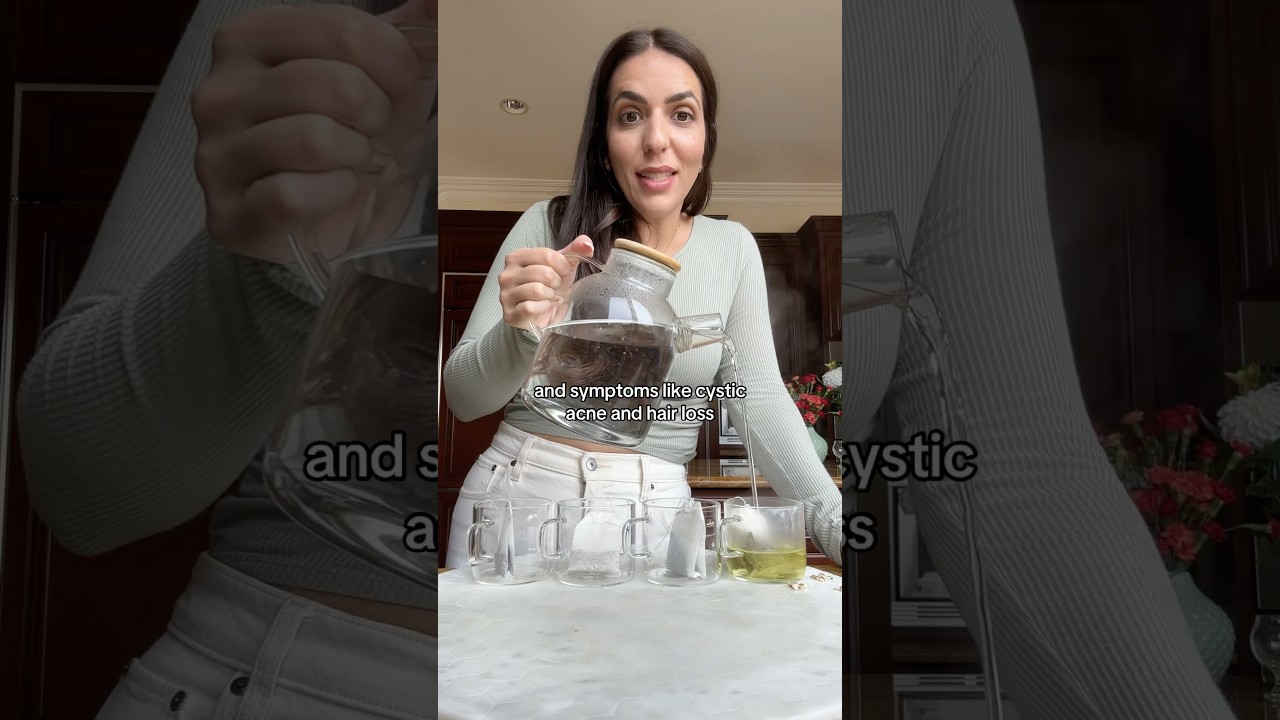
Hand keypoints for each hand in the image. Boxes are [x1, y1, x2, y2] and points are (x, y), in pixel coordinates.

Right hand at [192, 2, 433, 263]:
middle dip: (375, 114)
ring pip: (314, 139)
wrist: (323, 223)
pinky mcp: (228, 214)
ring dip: (355, 156)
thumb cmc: (347, 141)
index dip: (394, 63)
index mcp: (250, 40)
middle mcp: (219, 91)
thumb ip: (405, 32)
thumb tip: (440, 1)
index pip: (343, 29)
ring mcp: (216, 154)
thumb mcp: (380, 79)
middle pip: (334, 85)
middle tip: (372, 130)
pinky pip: (293, 194)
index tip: (400, 84)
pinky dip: (332, 195)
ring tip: (352, 161)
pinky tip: (334, 192)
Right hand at [498, 236, 593, 330]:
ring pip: (537, 290)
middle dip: (556, 282)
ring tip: (549, 297)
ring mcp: (505, 295)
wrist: (542, 314)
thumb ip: (574, 251)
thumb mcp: (562, 266)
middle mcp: (506, 274)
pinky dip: (543, 308)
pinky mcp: (509, 314)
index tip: (563, 273)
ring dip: (550, 295)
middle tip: (555, 287)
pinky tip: (543, 307)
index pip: (546, 255)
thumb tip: (587, 243)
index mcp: (516, 257)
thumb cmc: (549, 286)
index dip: (562, 266)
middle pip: (543, 273)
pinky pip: (530, 308)